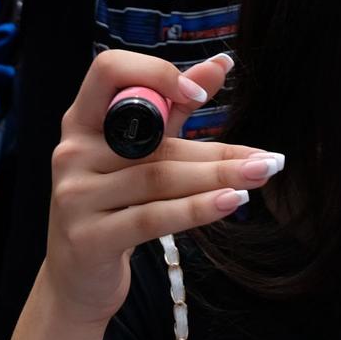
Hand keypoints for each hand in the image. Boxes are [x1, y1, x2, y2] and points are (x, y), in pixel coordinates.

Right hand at [38, 48, 269, 326]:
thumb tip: (221, 63)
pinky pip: (152, 217)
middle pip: (154, 141)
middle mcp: (72, 151)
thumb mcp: (140, 150)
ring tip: (260, 176)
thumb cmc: (114, 201)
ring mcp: (75, 196)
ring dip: (217, 178)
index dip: (155, 74)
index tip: (198, 94)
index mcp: (81, 119)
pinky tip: (232, 202)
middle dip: (216, 150)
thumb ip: (175, 105)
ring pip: (159, 179)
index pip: (109, 70)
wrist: (78, 276)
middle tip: (268, 158)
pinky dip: (197, 209)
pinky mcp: (88, 239)